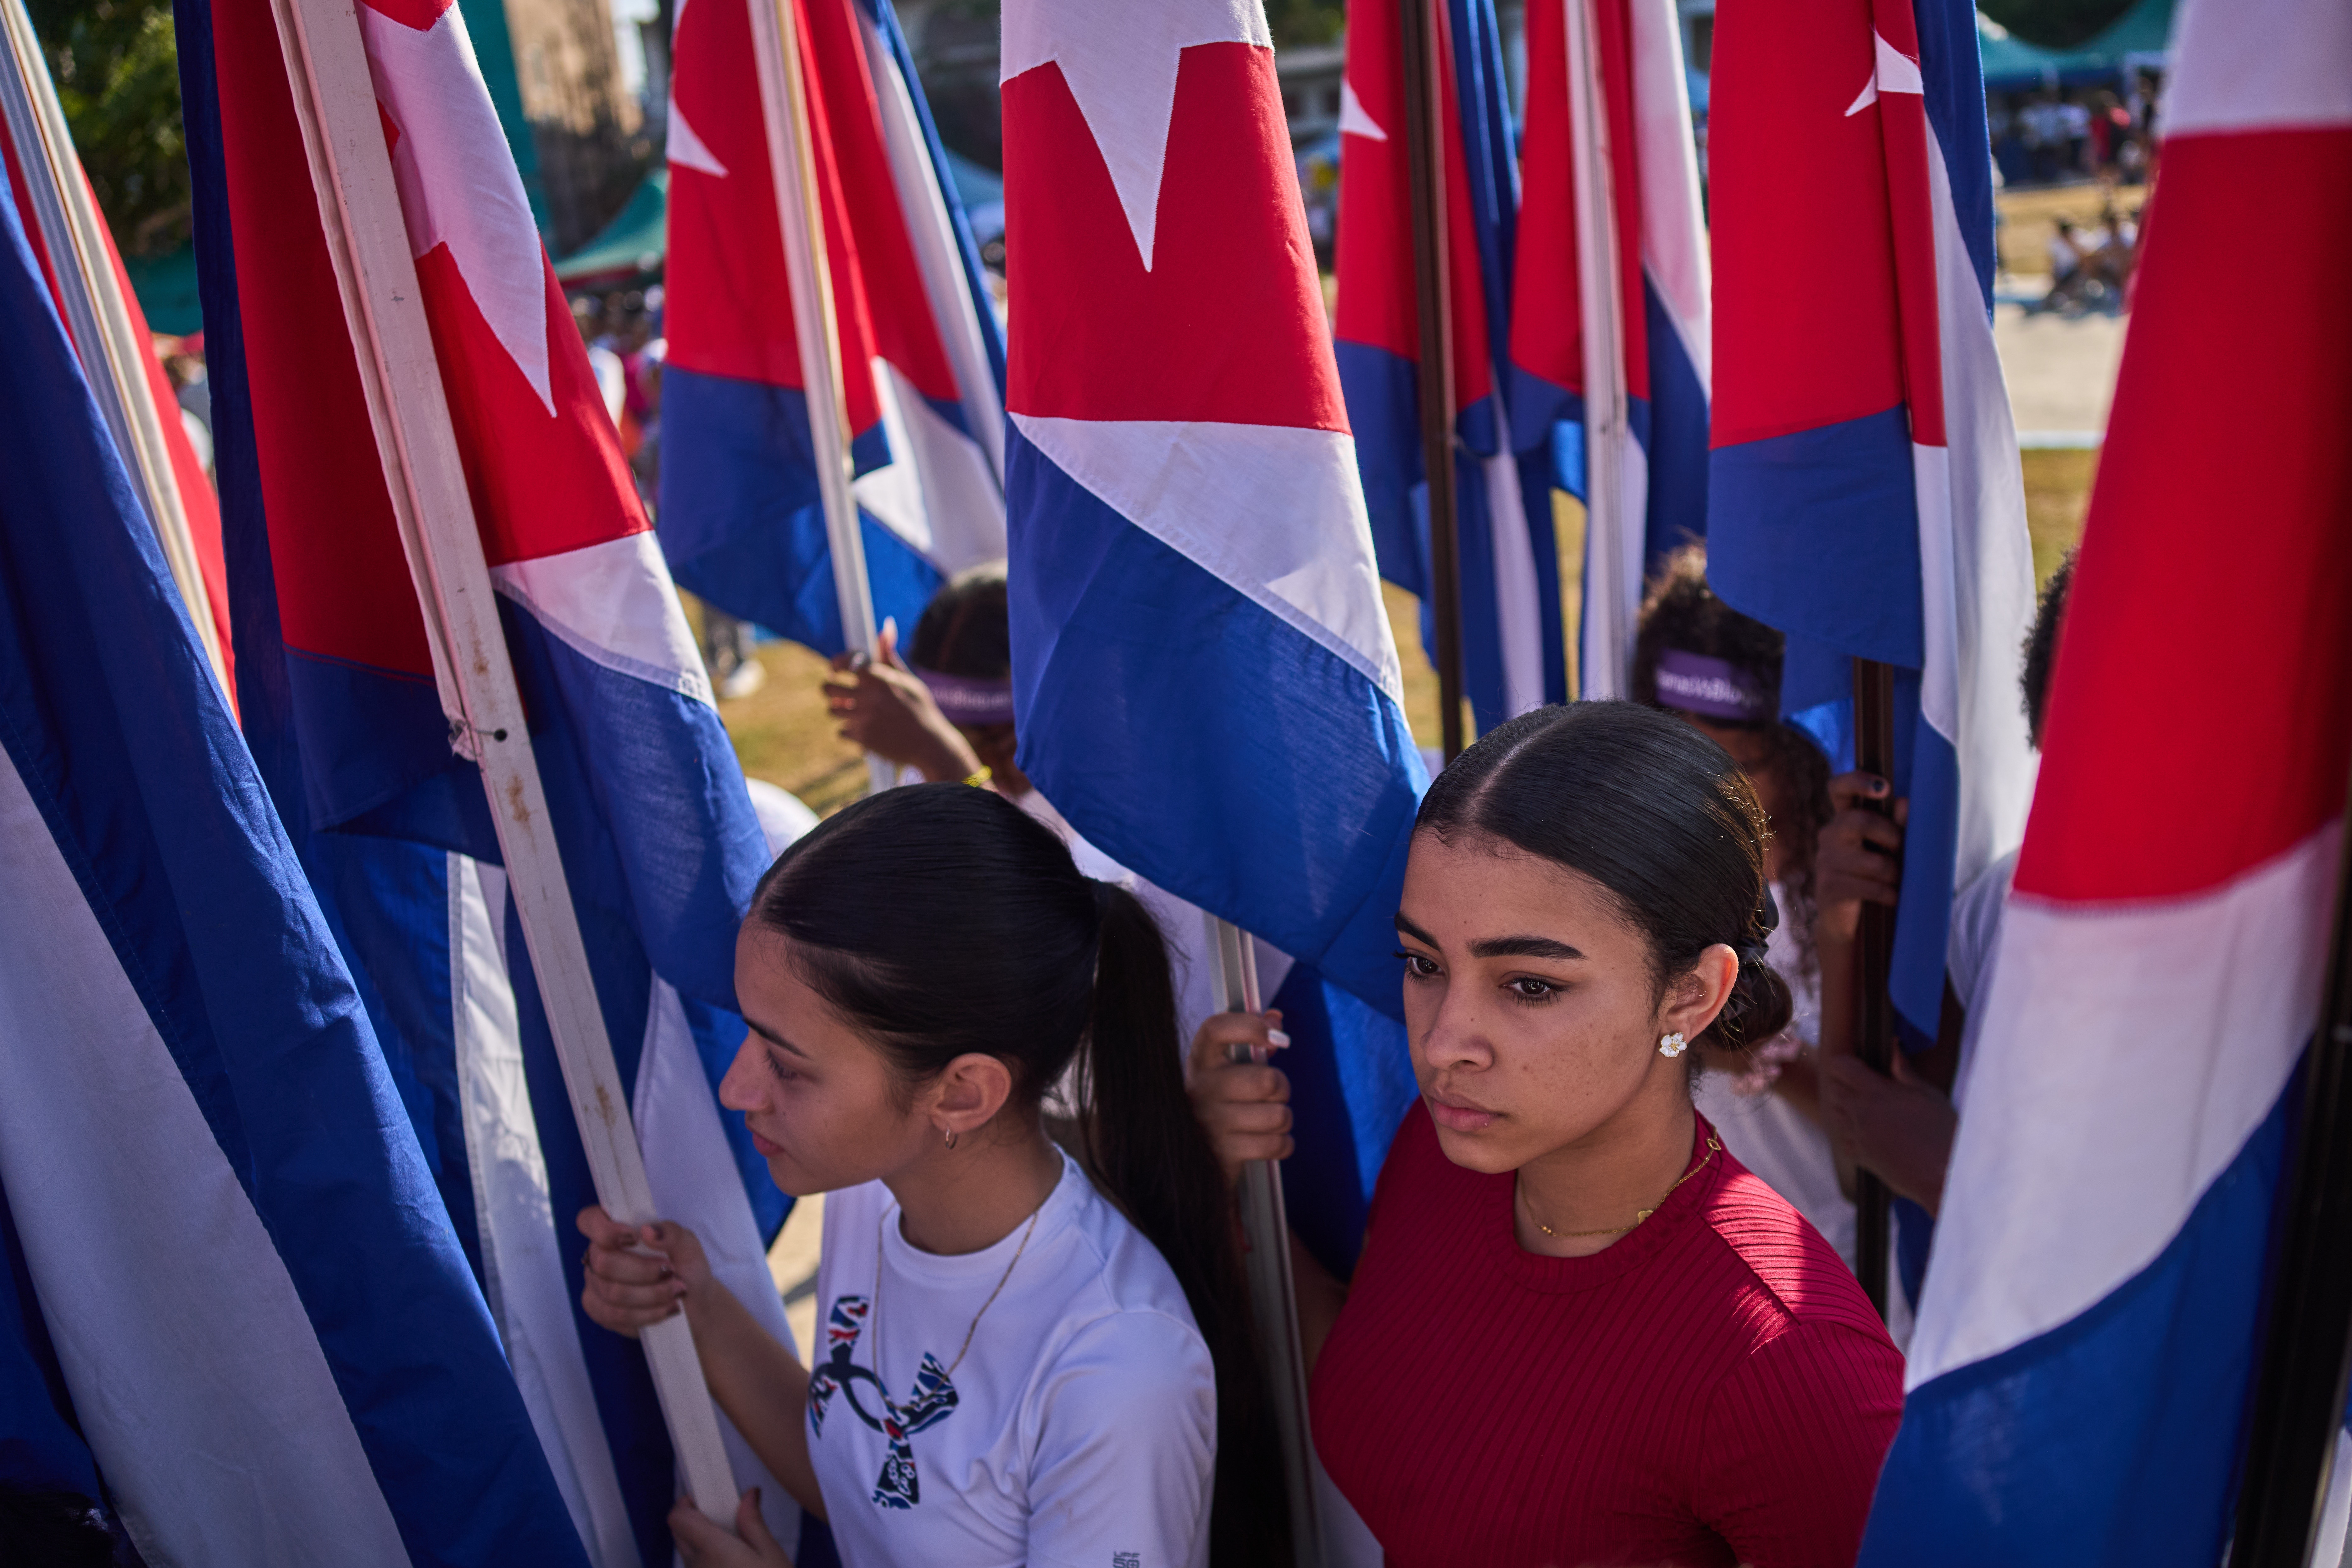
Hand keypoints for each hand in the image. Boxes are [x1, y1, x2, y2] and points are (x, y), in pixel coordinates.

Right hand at [577, 1208, 709, 1336]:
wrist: (693, 1303)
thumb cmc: (685, 1267)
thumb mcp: (687, 1245)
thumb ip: (671, 1233)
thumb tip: (647, 1231)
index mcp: (615, 1231)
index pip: (589, 1220)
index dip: (604, 1229)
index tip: (634, 1237)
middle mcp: (598, 1256)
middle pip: (604, 1262)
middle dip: (643, 1271)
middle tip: (671, 1272)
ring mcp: (595, 1285)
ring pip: (612, 1292)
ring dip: (650, 1295)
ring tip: (676, 1292)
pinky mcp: (600, 1312)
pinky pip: (614, 1315)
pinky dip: (646, 1313)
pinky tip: (665, 1309)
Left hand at [670, 1488, 793, 1566]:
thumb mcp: (771, 1554)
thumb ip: (753, 1522)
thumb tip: (747, 1494)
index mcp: (713, 1549)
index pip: (678, 1518)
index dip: (685, 1503)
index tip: (702, 1498)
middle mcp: (697, 1567)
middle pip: (679, 1535)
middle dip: (693, 1521)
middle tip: (721, 1520)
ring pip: (688, 1557)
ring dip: (701, 1547)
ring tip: (732, 1551)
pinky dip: (707, 1565)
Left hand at [821, 620, 980, 781]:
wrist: (931, 745)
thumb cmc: (920, 709)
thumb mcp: (908, 679)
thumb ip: (889, 655)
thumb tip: (886, 623)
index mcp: (880, 677)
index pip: (845, 661)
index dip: (835, 663)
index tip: (834, 670)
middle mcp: (869, 695)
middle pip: (828, 687)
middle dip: (830, 689)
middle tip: (839, 694)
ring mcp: (864, 718)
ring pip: (831, 710)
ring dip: (838, 710)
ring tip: (852, 712)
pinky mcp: (862, 738)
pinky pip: (840, 731)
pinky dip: (848, 731)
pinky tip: (863, 730)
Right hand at [1186, 1011, 1292, 1185]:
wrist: (1197, 1155)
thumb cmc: (1223, 1102)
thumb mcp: (1231, 1068)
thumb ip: (1255, 1040)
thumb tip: (1276, 1018)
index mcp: (1201, 1061)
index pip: (1216, 1029)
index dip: (1249, 1026)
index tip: (1275, 1037)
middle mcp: (1201, 1088)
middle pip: (1268, 1081)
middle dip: (1282, 1088)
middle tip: (1272, 1094)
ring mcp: (1210, 1123)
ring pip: (1279, 1115)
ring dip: (1282, 1119)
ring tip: (1266, 1120)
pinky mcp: (1224, 1154)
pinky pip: (1277, 1145)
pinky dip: (1282, 1144)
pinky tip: (1267, 1141)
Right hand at [1814, 772, 1907, 943]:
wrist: (1851, 925)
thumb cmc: (1876, 879)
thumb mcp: (1890, 851)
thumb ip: (1897, 826)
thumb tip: (1906, 802)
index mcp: (1844, 820)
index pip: (1839, 788)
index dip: (1857, 781)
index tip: (1883, 787)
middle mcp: (1830, 835)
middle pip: (1858, 820)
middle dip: (1890, 835)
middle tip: (1901, 849)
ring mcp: (1825, 861)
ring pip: (1872, 861)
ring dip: (1894, 874)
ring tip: (1898, 883)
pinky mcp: (1828, 887)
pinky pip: (1868, 886)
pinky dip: (1889, 894)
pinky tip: (1892, 899)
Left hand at [1818, 1050, 1955, 1215]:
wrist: (1944, 1173)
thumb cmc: (1942, 1131)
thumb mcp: (1927, 1094)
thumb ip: (1904, 1070)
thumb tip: (1893, 1046)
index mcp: (1876, 1092)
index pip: (1841, 1066)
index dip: (1845, 1062)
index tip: (1856, 1063)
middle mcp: (1860, 1112)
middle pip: (1833, 1088)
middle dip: (1843, 1082)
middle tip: (1861, 1083)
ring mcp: (1857, 1135)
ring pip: (1834, 1113)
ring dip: (1843, 1106)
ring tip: (1864, 1107)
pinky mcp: (1859, 1156)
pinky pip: (1842, 1139)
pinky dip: (1848, 1133)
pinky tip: (1866, 1132)